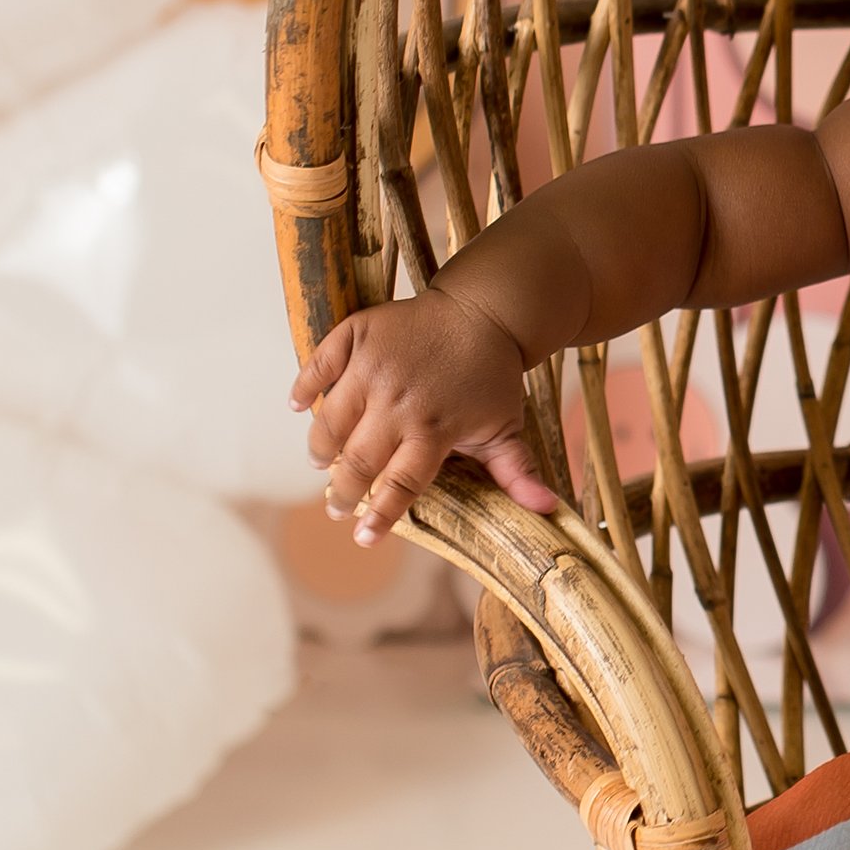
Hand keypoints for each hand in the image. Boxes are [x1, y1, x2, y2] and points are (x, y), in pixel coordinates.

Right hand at [291, 287, 559, 542]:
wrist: (484, 310)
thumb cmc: (492, 377)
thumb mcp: (507, 425)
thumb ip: (517, 471)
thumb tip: (550, 510)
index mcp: (435, 428)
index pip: (400, 483)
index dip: (381, 515)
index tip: (364, 539)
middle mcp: (399, 401)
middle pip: (359, 459)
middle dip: (343, 491)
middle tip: (336, 507)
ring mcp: (374, 367)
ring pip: (331, 419)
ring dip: (322, 446)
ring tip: (321, 462)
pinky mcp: (358, 335)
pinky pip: (319, 364)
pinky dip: (304, 386)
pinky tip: (300, 406)